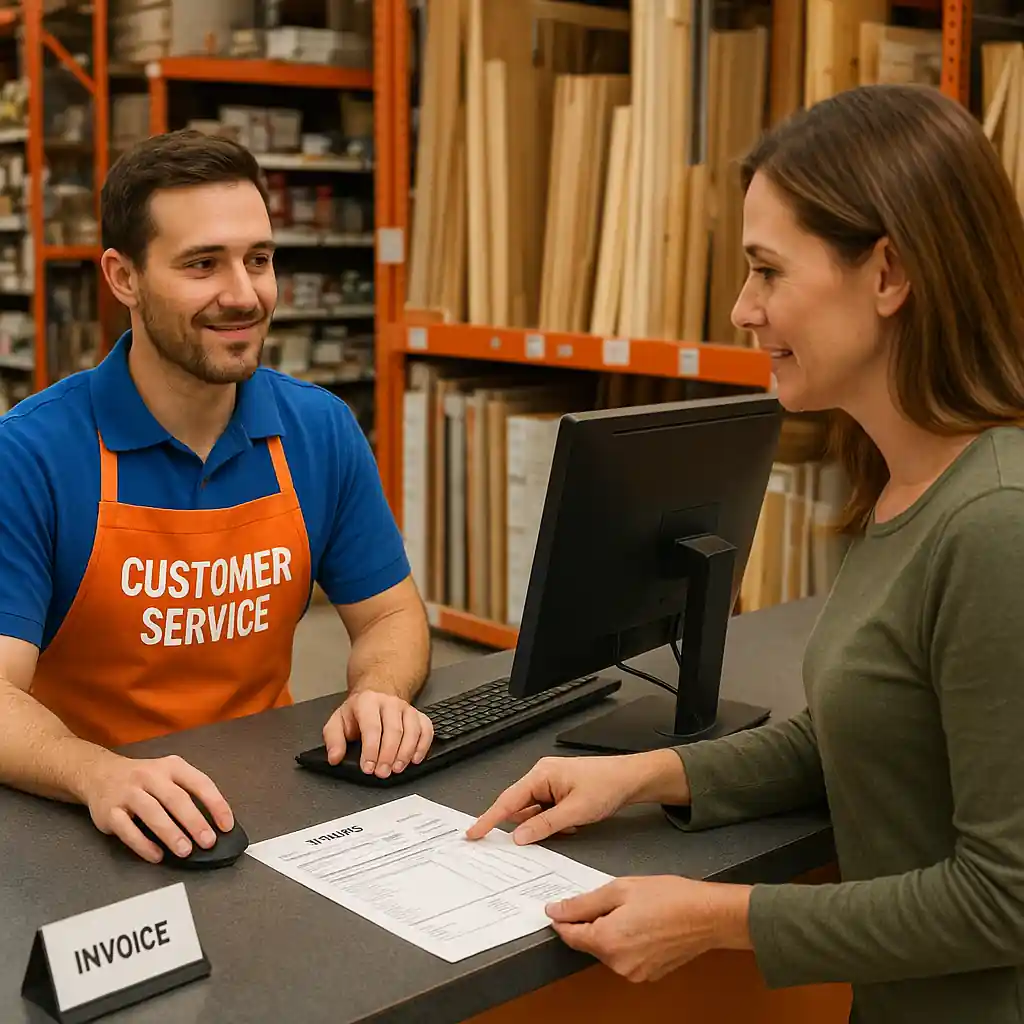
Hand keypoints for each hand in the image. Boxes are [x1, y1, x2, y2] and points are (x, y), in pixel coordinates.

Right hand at [79, 752, 232, 863]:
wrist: (99, 773)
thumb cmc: (143, 779)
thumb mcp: (169, 774)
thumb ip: (188, 793)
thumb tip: (213, 822)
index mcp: (171, 767)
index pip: (200, 783)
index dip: (216, 804)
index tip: (226, 825)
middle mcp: (150, 776)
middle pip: (176, 799)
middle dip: (194, 822)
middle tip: (208, 841)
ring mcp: (128, 793)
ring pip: (152, 813)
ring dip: (171, 833)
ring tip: (185, 850)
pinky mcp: (109, 811)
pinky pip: (127, 829)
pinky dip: (143, 844)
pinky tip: (157, 855)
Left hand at [323, 689, 433, 777]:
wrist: (376, 694)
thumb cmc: (358, 712)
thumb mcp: (338, 721)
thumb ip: (333, 739)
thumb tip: (334, 757)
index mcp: (367, 702)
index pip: (372, 727)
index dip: (371, 750)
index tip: (367, 767)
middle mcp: (389, 702)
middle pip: (394, 730)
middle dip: (388, 755)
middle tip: (382, 772)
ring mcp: (406, 708)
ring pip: (412, 730)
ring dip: (406, 753)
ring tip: (397, 768)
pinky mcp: (418, 715)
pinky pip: (426, 730)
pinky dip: (423, 746)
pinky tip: (414, 759)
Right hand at [466, 750, 684, 844]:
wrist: (630, 779)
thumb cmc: (606, 785)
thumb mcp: (575, 811)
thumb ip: (544, 825)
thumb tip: (518, 836)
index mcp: (540, 775)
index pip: (507, 801)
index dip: (488, 819)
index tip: (473, 833)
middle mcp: (541, 777)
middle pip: (520, 809)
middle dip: (532, 825)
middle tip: (550, 832)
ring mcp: (549, 785)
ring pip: (534, 814)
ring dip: (548, 825)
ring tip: (572, 822)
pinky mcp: (558, 793)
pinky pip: (546, 814)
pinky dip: (556, 823)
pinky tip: (574, 821)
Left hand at [545, 876, 751, 982]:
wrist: (708, 915)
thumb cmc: (670, 897)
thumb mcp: (620, 889)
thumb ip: (583, 903)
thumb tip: (556, 910)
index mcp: (608, 941)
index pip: (570, 935)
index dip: (563, 918)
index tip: (559, 907)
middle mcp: (618, 964)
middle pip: (589, 943)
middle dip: (592, 921)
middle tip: (611, 899)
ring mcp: (634, 973)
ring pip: (608, 950)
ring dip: (611, 932)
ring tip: (633, 909)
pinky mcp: (648, 975)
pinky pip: (625, 957)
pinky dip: (627, 941)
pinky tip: (643, 924)